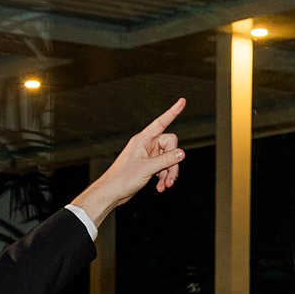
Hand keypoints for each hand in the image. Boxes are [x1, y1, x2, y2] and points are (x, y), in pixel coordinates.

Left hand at [70, 98, 186, 225]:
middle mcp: (146, 145)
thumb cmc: (122, 178)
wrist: (112, 192)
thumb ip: (166, 160)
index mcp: (143, 140)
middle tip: (170, 178)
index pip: (161, 122)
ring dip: (169, 173)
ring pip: (169, 159)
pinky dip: (164, 177)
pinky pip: (163, 167)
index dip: (172, 112)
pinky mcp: (149, 166)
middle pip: (171, 146)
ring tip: (165, 185)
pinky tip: (160, 187)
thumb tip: (181, 153)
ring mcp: (148, 156)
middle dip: (173, 162)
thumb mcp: (147, 168)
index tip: (182, 101)